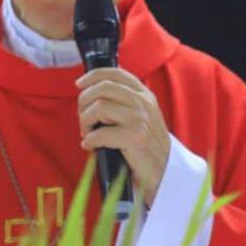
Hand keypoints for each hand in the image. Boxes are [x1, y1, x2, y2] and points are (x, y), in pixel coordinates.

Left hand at [76, 67, 170, 206]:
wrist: (166, 172)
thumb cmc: (147, 146)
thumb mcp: (142, 116)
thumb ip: (124, 101)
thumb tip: (94, 89)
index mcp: (144, 95)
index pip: (116, 73)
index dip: (93, 75)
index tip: (80, 84)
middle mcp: (143, 103)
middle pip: (103, 87)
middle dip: (85, 101)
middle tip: (83, 117)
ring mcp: (140, 120)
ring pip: (99, 107)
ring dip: (85, 121)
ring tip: (87, 133)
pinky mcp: (135, 139)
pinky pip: (100, 133)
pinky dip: (90, 140)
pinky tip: (91, 146)